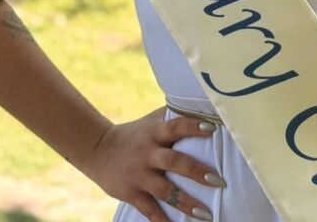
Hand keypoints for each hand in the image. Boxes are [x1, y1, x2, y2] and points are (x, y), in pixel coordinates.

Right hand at [80, 107, 223, 220]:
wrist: (97, 150)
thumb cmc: (135, 134)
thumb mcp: (151, 122)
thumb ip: (173, 116)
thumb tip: (204, 106)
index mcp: (155, 133)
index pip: (176, 127)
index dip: (193, 127)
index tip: (212, 129)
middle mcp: (148, 153)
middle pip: (173, 161)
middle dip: (196, 172)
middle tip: (219, 181)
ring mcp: (138, 175)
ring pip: (164, 190)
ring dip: (185, 203)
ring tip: (206, 214)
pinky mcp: (130, 193)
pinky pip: (148, 209)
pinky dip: (161, 220)